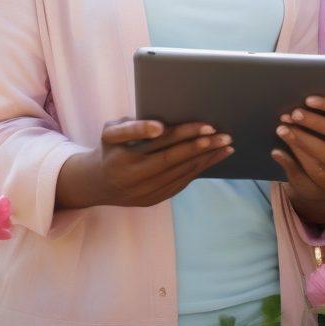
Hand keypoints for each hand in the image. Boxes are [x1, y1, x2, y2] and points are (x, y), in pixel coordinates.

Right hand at [56, 118, 232, 209]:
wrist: (98, 184)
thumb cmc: (110, 149)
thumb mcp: (110, 132)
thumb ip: (132, 127)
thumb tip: (161, 126)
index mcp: (123, 157)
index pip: (157, 144)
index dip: (180, 134)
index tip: (199, 126)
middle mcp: (134, 177)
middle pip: (174, 159)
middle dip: (201, 146)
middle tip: (223, 134)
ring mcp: (145, 192)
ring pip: (182, 172)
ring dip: (207, 158)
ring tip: (226, 145)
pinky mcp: (154, 199)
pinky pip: (182, 183)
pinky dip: (200, 169)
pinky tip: (214, 158)